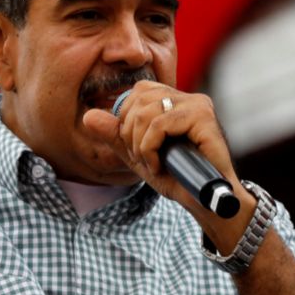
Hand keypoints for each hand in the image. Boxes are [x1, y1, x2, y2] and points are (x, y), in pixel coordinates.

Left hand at [82, 81, 238, 213]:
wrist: (206, 202)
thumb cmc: (177, 178)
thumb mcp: (138, 155)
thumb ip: (115, 135)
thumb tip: (88, 116)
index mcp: (175, 101)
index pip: (137, 92)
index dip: (127, 121)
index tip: (136, 149)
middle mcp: (188, 98)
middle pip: (138, 100)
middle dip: (130, 134)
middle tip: (143, 159)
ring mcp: (198, 105)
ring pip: (146, 112)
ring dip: (140, 145)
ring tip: (152, 164)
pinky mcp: (204, 117)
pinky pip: (160, 125)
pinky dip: (150, 148)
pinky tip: (159, 165)